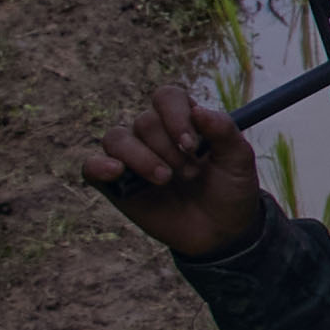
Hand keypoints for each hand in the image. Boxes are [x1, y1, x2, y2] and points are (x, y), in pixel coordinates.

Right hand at [81, 95, 267, 260]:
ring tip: (165, 180)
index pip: (167, 98)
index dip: (175, 117)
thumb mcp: (239, 160)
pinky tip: (116, 172)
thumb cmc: (230, 189)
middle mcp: (153, 134)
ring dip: (141, 158)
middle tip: (192, 174)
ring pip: (116, 139)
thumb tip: (199, 110)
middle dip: (169, 150)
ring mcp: (131, 158)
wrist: (221, 231)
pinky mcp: (114, 185)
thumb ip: (224, 131)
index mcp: (182, 120)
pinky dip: (99, 166)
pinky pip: (90, 167)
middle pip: (145, 122)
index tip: (191, 145)